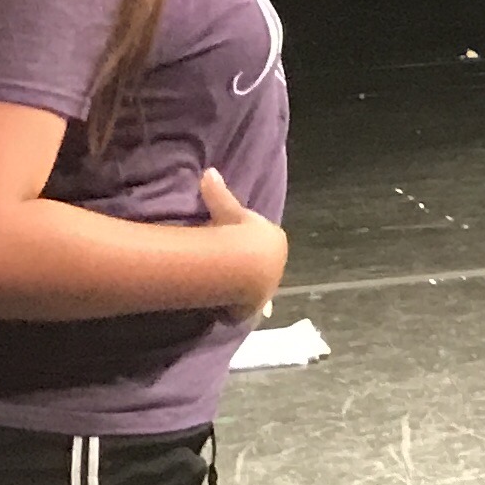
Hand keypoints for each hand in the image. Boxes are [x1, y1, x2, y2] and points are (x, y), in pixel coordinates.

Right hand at [201, 168, 286, 314]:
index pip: (262, 246)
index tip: (235, 250)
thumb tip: (209, 171)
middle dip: (248, 272)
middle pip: (259, 270)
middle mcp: (275, 267)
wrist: (246, 266)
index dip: (248, 248)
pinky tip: (224, 313)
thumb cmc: (241, 234)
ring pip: (252, 292)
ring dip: (241, 293)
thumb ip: (219, 193)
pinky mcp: (253, 309)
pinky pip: (243, 311)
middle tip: (227, 274)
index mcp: (274, 243)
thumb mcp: (229, 212)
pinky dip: (234, 311)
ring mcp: (266, 290)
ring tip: (224, 295)